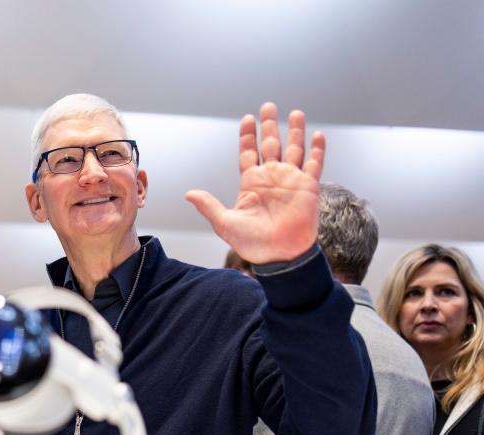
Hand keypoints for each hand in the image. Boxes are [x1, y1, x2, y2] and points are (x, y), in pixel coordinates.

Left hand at [186, 102, 324, 264]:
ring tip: (295, 113)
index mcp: (251, 183)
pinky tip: (317, 134)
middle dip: (269, 125)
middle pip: (271, 144)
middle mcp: (271, 177)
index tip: (247, 118)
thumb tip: (188, 193)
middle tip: (268, 106)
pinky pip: (314, 164)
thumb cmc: (252, 243)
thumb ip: (209, 205)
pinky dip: (316, 150)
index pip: (248, 152)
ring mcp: (291, 181)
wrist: (278, 256)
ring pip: (294, 149)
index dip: (248, 135)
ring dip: (295, 131)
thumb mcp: (225, 222)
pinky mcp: (308, 187)